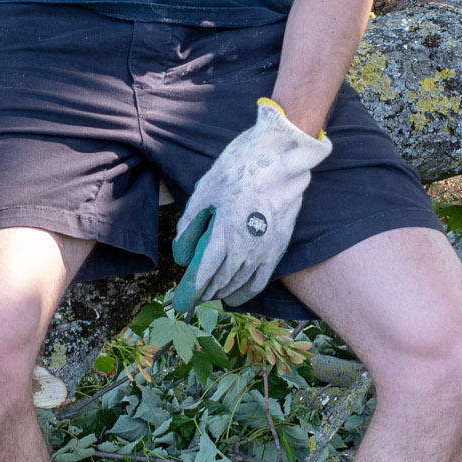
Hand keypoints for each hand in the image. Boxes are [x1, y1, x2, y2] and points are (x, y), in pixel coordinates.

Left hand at [171, 99, 332, 309]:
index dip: (189, 292)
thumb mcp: (204, 192)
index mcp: (224, 233)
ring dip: (221, 292)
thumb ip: (190, 226)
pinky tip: (234, 297)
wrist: (281, 157)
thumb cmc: (238, 170)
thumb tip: (182, 255)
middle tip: (190, 300)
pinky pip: (260, 278)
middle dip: (202, 293)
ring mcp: (264, 249)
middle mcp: (245, 247)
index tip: (180, 304)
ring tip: (208, 296)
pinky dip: (245, 291)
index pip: (202, 274)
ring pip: (238, 282)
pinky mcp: (278, 246)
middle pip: (219, 282)